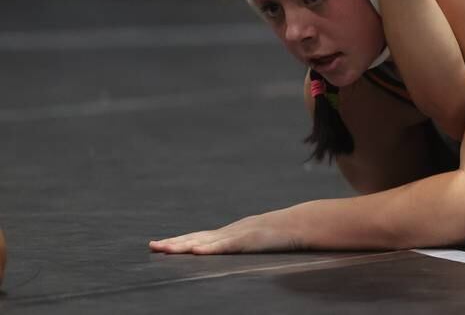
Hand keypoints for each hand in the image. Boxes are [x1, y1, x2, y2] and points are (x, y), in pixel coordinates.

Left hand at [148, 211, 299, 253]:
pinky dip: (210, 248)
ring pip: (205, 241)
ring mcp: (237, 234)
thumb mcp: (253, 241)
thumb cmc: (277, 236)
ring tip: (166, 248)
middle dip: (174, 243)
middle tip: (153, 246)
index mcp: (228, 234)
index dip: (178, 241)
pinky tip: (196, 251)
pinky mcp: (247, 239)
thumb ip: (238, 246)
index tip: (158, 245)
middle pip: (196, 237)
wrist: (298, 223)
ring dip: (184, 245)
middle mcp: (228, 232)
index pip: (198, 238)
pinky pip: (225, 245)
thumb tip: (225, 253)